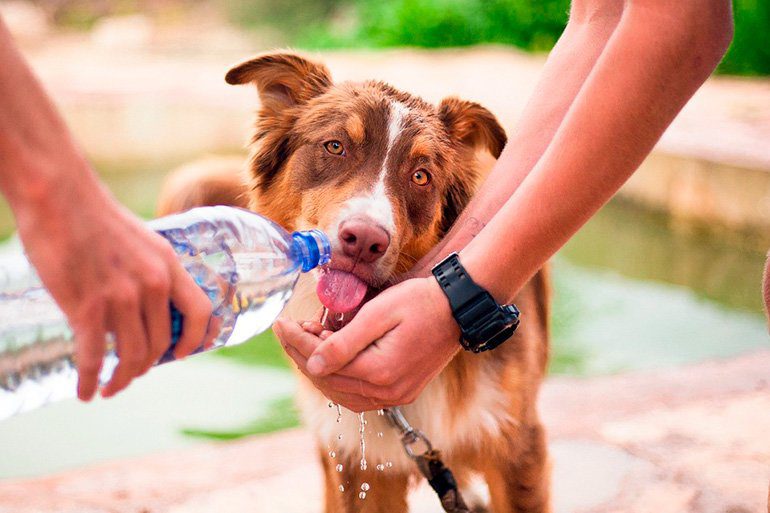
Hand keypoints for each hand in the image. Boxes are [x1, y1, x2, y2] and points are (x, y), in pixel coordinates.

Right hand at [15, 182, 213, 400]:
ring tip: (110, 387)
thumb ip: (150, 271)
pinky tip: (85, 392)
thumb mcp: (142, 241)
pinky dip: (90, 381)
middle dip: (147, 366)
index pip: (200, 311)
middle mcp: (152, 284)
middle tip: (131, 373)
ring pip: (131, 356)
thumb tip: (147, 305)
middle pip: (161, 343)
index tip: (182, 355)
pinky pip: (94, 358)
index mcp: (168, 265)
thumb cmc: (95, 217)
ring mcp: (121, 297)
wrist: (59, 197)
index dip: (196, 339)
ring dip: (121, 379)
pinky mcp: (87, 307)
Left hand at [274, 277, 460, 411]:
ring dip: (319, 368)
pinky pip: (358, 394)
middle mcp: (387, 392)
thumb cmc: (420, 302)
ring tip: (307, 340)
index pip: (323, 363)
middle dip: (303, 354)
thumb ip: (344, 342)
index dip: (297, 343)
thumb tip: (312, 364)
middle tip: (289, 329)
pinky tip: (330, 358)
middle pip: (329, 381)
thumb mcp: (379, 313)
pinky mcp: (401, 392)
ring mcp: (396, 396)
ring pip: (341, 392)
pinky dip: (339, 378)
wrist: (458, 308)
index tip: (281, 323)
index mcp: (380, 372)